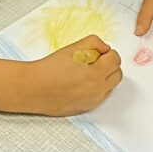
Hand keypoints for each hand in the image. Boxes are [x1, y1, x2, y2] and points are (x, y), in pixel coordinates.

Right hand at [0, 35, 122, 116]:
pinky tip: (80, 83)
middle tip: (94, 61)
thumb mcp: (75, 47)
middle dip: (109, 66)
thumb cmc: (52, 67)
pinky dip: (95, 89)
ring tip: (86, 72)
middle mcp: (98, 89)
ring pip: (109, 87)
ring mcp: (93, 101)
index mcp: (98, 73)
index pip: (116, 60)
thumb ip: (96, 43)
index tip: (99, 53)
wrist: (35, 88)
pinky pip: (99, 97)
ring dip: (104, 78)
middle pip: (117, 75)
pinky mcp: (86, 108)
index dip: (108, 53)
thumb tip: (105, 49)